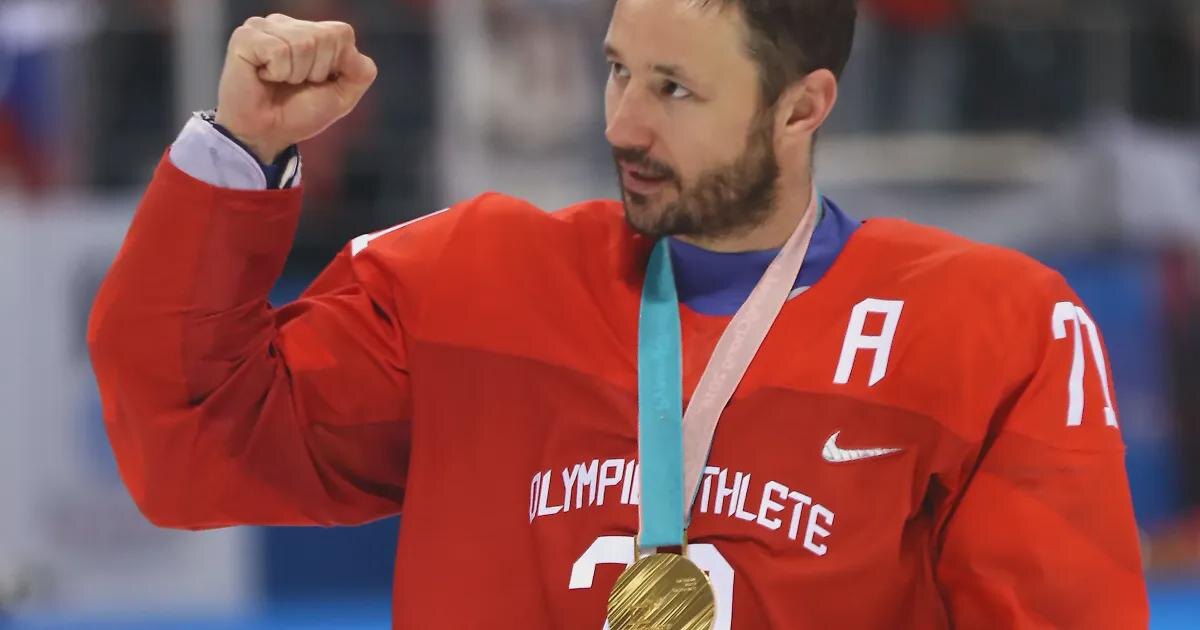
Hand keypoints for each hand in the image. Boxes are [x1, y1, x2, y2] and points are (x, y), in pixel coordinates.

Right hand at [214, 14, 376, 162]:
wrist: (266, 135)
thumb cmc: (299, 113)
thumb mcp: (342, 95)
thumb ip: (361, 71)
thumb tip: (354, 52)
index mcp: (311, 31)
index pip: (342, 33)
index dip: (335, 65)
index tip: (316, 81)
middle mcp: (287, 23)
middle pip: (324, 38)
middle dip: (315, 71)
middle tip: (294, 84)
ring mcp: (264, 26)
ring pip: (302, 43)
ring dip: (295, 74)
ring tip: (278, 81)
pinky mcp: (245, 37)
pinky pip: (278, 50)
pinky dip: (276, 73)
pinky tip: (264, 77)